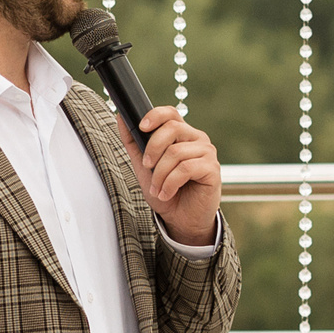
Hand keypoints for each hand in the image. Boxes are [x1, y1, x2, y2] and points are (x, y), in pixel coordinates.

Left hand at [118, 107, 221, 247]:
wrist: (180, 219)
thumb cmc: (165, 190)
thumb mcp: (143, 166)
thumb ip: (133, 142)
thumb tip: (121, 117)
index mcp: (182, 134)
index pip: (170, 113)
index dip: (155, 115)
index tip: (141, 126)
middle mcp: (197, 139)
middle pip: (172, 128)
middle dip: (153, 148)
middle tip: (146, 166)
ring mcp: (207, 153)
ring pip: (176, 152)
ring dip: (160, 174)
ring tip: (157, 188)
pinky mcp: (213, 169)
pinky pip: (186, 169)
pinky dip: (170, 183)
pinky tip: (167, 193)